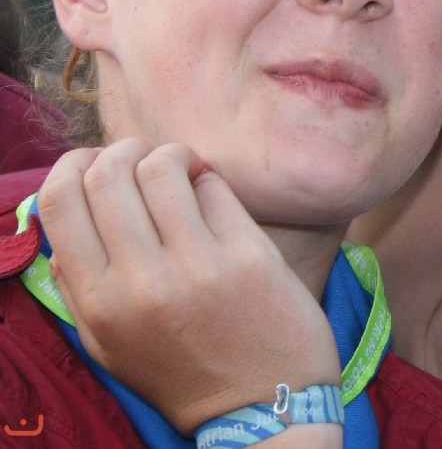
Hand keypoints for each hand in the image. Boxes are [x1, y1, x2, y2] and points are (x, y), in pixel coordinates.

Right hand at [36, 140, 341, 434]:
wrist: (263, 404)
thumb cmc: (182, 370)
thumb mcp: (109, 342)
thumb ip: (78, 283)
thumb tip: (66, 215)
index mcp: (98, 302)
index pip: (61, 201)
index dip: (71, 166)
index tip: (93, 165)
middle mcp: (142, 281)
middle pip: (109, 173)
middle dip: (123, 152)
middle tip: (142, 162)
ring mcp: (198, 265)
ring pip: (163, 167)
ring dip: (171, 156)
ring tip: (183, 171)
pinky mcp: (250, 253)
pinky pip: (215, 187)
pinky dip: (208, 179)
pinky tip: (211, 196)